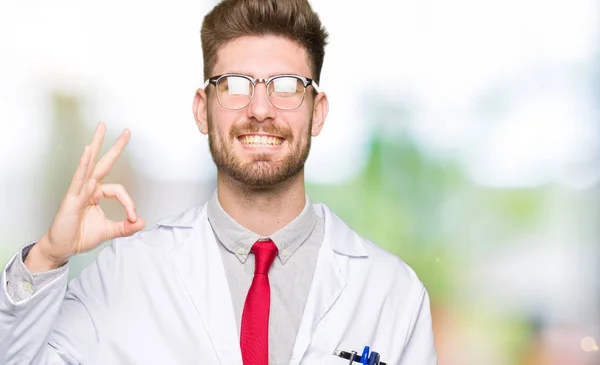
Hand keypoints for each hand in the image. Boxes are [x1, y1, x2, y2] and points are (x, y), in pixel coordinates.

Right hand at [25, 122, 144, 271]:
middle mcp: (88, 188)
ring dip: (96, 144)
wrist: (62, 248)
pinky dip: (83, 164)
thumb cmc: (80, 236)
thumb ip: (126, 227)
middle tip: (126, 131)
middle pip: (103, 163)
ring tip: (102, 127)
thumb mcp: (109, 231)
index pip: (118, 190)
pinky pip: (78, 178)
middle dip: (115, 147)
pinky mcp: (71, 197)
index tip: (133, 217)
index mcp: (96, 193)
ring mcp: (79, 190)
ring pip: (90, 164)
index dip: (129, 203)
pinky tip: (87, 151)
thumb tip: (142, 222)